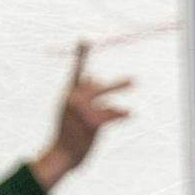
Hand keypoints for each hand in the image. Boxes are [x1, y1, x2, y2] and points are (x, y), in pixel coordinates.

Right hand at [30, 42, 132, 193]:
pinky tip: (130, 113)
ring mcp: (83, 111)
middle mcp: (74, 100)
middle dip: (116, 86)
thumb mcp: (70, 109)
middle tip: (135, 81)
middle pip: (97, 87)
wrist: (60, 155)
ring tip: (132, 89)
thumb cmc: (67, 132)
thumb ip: (83, 90)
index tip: (84, 40)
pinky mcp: (92, 123)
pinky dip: (121, 114)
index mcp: (68, 94)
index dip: (82, 55)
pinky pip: (112, 115)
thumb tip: (94, 75)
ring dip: (119, 99)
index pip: (76, 71)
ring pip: (107, 101)